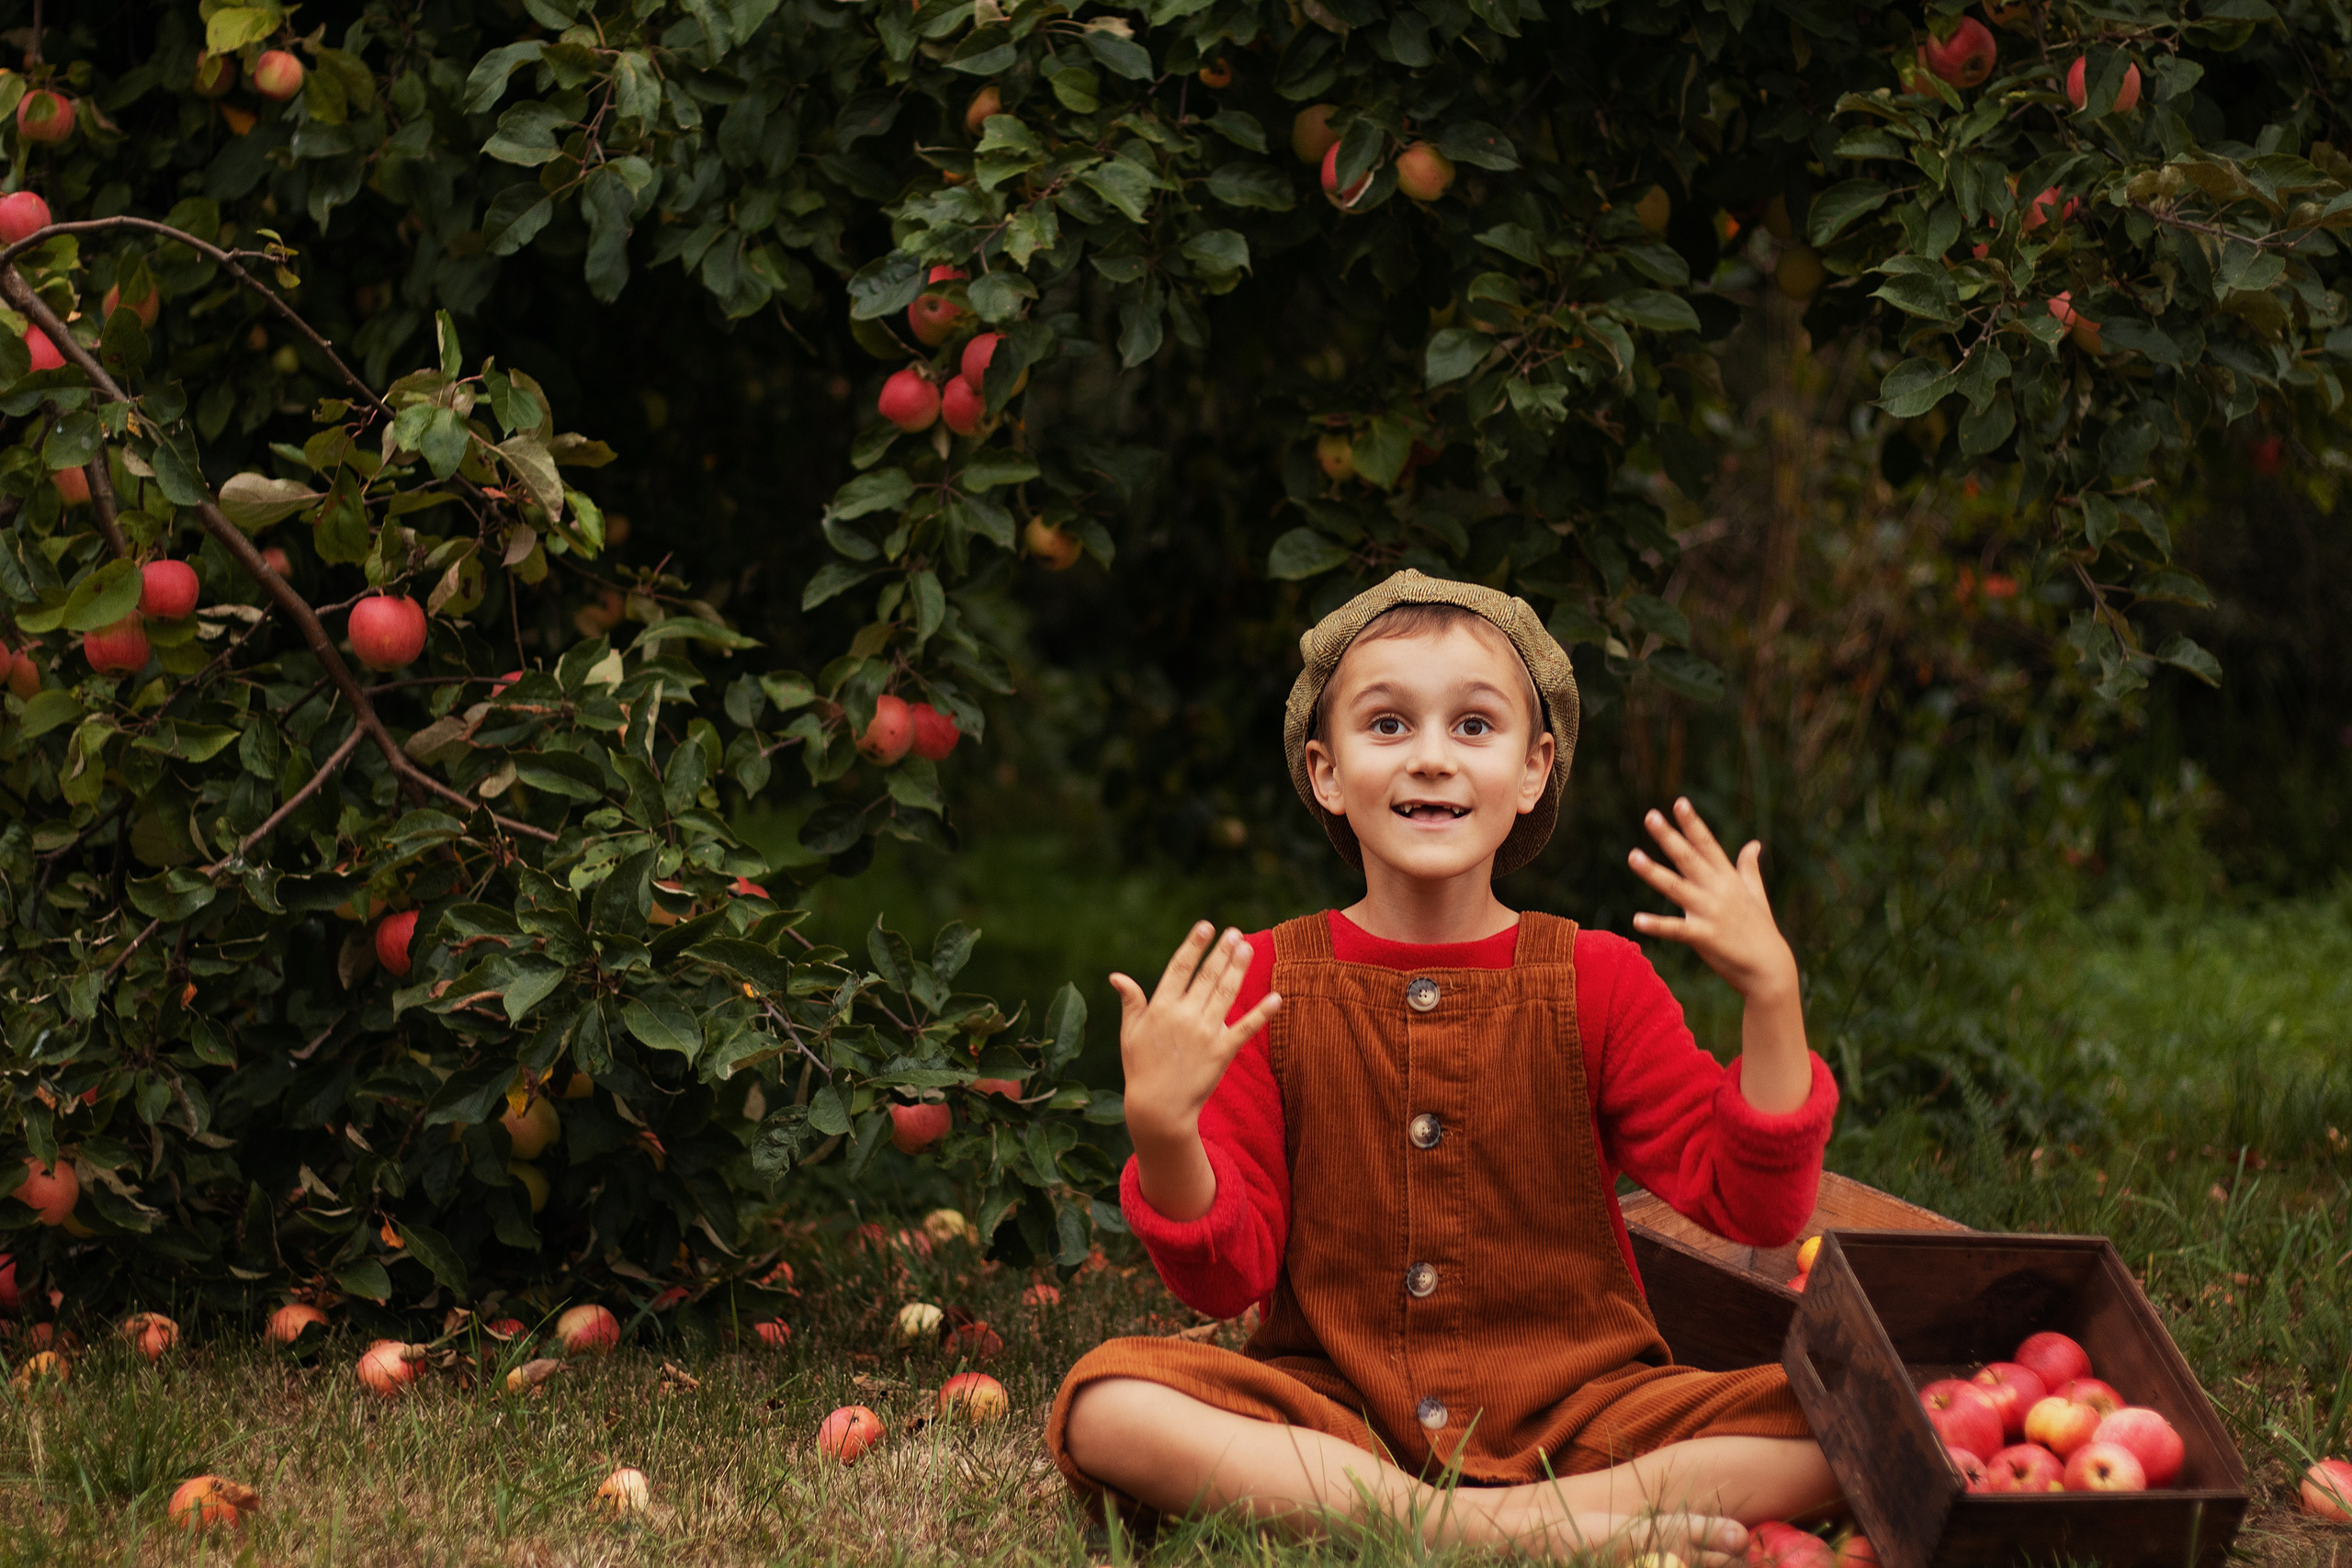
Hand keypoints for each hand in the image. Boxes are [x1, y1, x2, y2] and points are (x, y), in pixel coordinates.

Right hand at [1110, 922, 1280, 1145]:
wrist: (1158, 1108)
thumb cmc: (1141, 1069)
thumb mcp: (1130, 1034)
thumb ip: (1131, 1002)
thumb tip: (1117, 976)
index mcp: (1161, 1008)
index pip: (1180, 968)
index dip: (1194, 945)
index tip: (1206, 926)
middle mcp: (1184, 1016)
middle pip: (1207, 976)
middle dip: (1222, 951)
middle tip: (1235, 932)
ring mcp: (1205, 1033)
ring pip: (1226, 993)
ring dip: (1238, 969)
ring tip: (1247, 948)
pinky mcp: (1222, 1052)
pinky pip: (1245, 1028)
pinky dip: (1262, 1013)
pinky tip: (1276, 998)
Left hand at [1626, 798, 1797, 1004]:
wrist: (1770, 970)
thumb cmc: (1761, 931)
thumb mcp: (1757, 895)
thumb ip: (1749, 868)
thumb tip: (1754, 843)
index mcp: (1729, 879)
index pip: (1707, 845)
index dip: (1693, 824)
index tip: (1679, 802)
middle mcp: (1718, 891)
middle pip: (1688, 859)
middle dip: (1669, 837)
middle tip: (1650, 815)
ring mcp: (1711, 913)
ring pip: (1676, 888)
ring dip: (1653, 872)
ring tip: (1632, 856)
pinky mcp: (1704, 937)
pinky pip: (1676, 929)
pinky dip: (1657, 925)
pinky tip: (1637, 919)